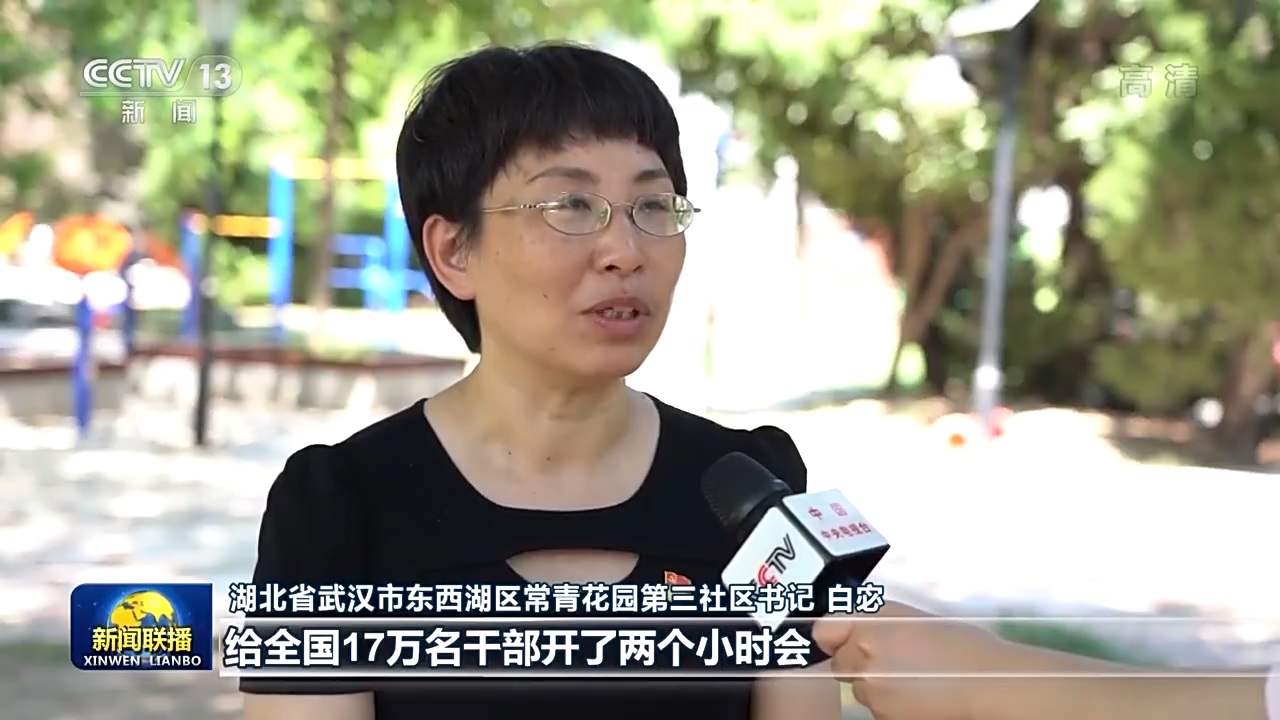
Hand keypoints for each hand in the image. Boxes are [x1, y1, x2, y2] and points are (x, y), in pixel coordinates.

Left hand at [812, 601, 1010, 719]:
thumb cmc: (959, 646)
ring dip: (875, 683)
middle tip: (892, 658)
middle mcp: (865, 659)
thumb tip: (843, 621)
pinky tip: (917, 692)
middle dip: (856, 660)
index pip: (824, 629)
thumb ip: (871, 618)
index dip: (835, 633)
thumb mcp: (910, 617)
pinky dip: (889, 703)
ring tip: (912, 675)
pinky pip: (875, 708)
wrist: (988, 684)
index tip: (842, 635)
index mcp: (870, 627)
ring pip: (858, 687)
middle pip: (839, 662)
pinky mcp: (884, 717)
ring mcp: (873, 692)